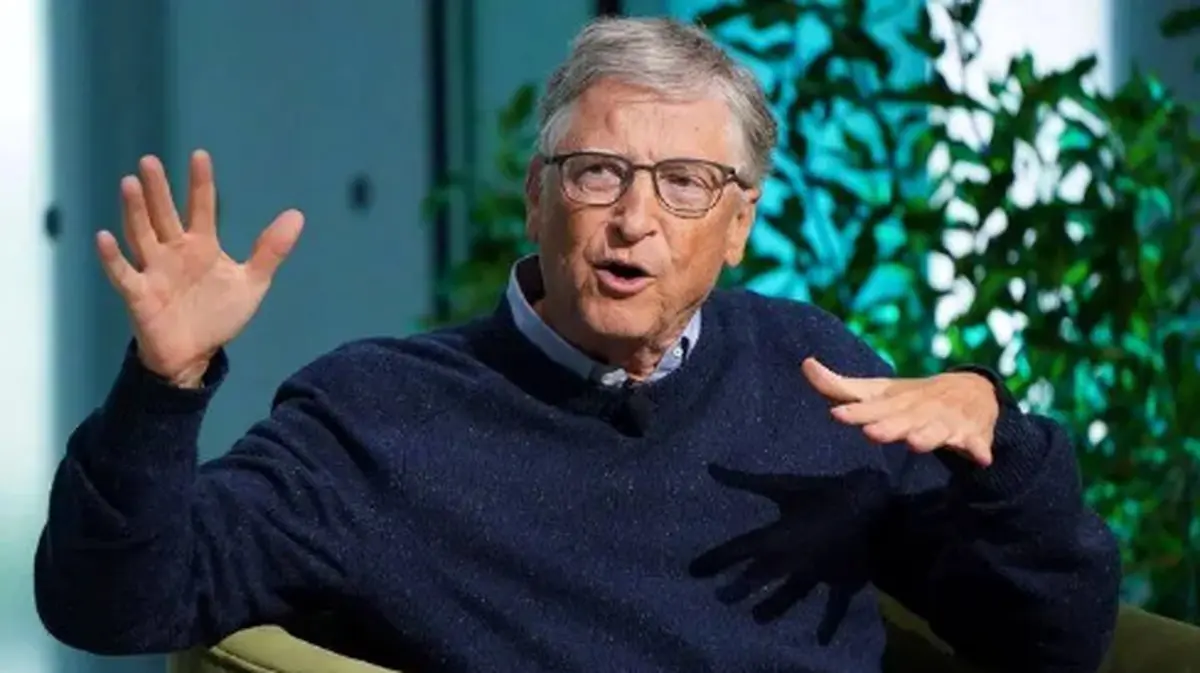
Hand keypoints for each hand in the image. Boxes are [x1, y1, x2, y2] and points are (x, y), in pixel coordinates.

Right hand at [97, 151, 303, 386]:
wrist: (195, 355)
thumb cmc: (218, 315)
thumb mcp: (252, 282)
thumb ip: (270, 250)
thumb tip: (297, 214)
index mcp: (202, 245)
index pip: (201, 207)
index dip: (200, 183)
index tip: (199, 155)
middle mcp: (174, 251)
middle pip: (164, 214)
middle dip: (158, 190)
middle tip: (150, 161)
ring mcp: (153, 270)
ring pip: (141, 235)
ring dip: (135, 211)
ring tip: (129, 183)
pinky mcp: (139, 294)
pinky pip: (123, 274)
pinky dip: (113, 257)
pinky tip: (104, 237)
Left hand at [690, 464, 886, 634]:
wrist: (878, 513)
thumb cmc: (829, 494)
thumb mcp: (785, 484)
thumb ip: (746, 481)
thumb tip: (711, 470)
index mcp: (776, 538)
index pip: (737, 551)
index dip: (714, 560)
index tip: (693, 571)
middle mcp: (791, 562)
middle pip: (759, 578)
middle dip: (739, 589)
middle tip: (721, 600)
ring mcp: (816, 575)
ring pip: (790, 595)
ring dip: (773, 607)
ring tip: (757, 619)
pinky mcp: (842, 582)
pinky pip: (834, 606)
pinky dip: (829, 623)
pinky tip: (822, 640)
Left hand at [801, 358, 998, 465]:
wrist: (973, 390)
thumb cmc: (910, 398)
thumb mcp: (877, 391)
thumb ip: (839, 387)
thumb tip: (804, 364)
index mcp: (895, 401)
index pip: (872, 408)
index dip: (856, 412)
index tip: (837, 414)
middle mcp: (920, 409)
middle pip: (903, 420)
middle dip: (890, 427)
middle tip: (872, 433)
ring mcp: (947, 421)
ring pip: (938, 431)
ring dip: (929, 436)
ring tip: (917, 444)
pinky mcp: (972, 434)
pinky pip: (977, 443)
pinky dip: (979, 449)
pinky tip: (979, 457)